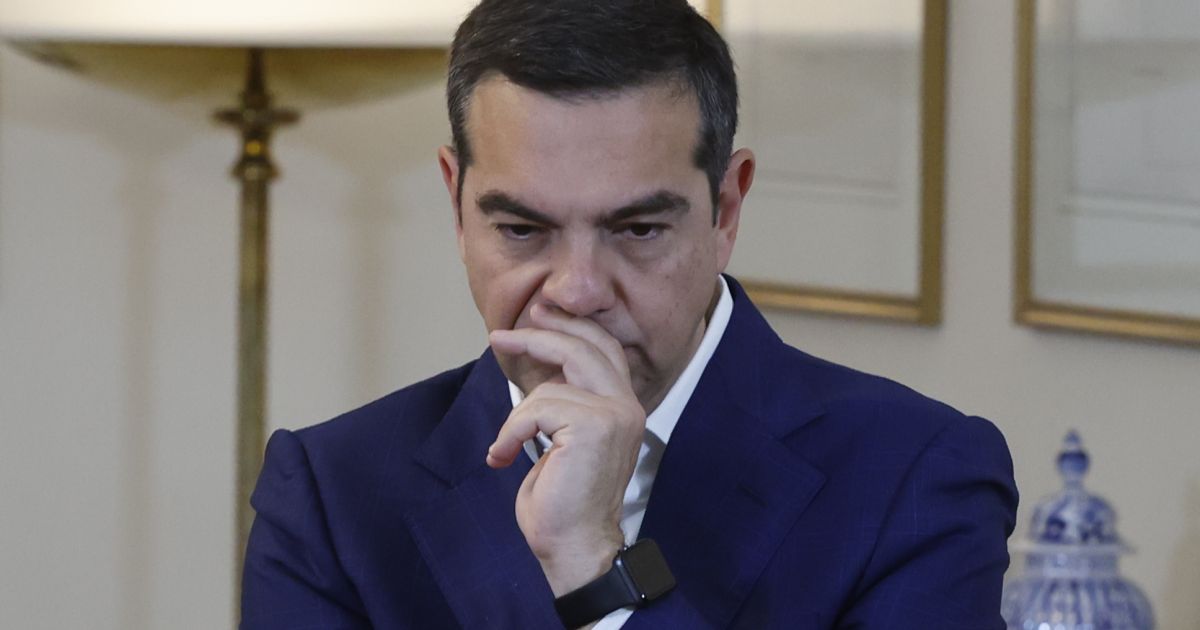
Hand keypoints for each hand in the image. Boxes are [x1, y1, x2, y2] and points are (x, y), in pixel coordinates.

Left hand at [487, 304, 645, 595]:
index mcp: (623, 407)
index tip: (534, 317)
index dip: (570, 327)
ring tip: (504, 447)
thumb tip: (541, 373)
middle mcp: (626, 406)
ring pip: (553, 383)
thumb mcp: (563, 440)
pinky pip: (537, 408)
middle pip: (585, 346)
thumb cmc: (562, 501)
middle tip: (501, 336)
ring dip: (517, 415)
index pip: (603, 348)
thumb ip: (564, 404)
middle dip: (540, 335)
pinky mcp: (593, 427)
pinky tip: (504, 457)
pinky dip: (512, 431)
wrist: (573, 546)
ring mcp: (614, 415)